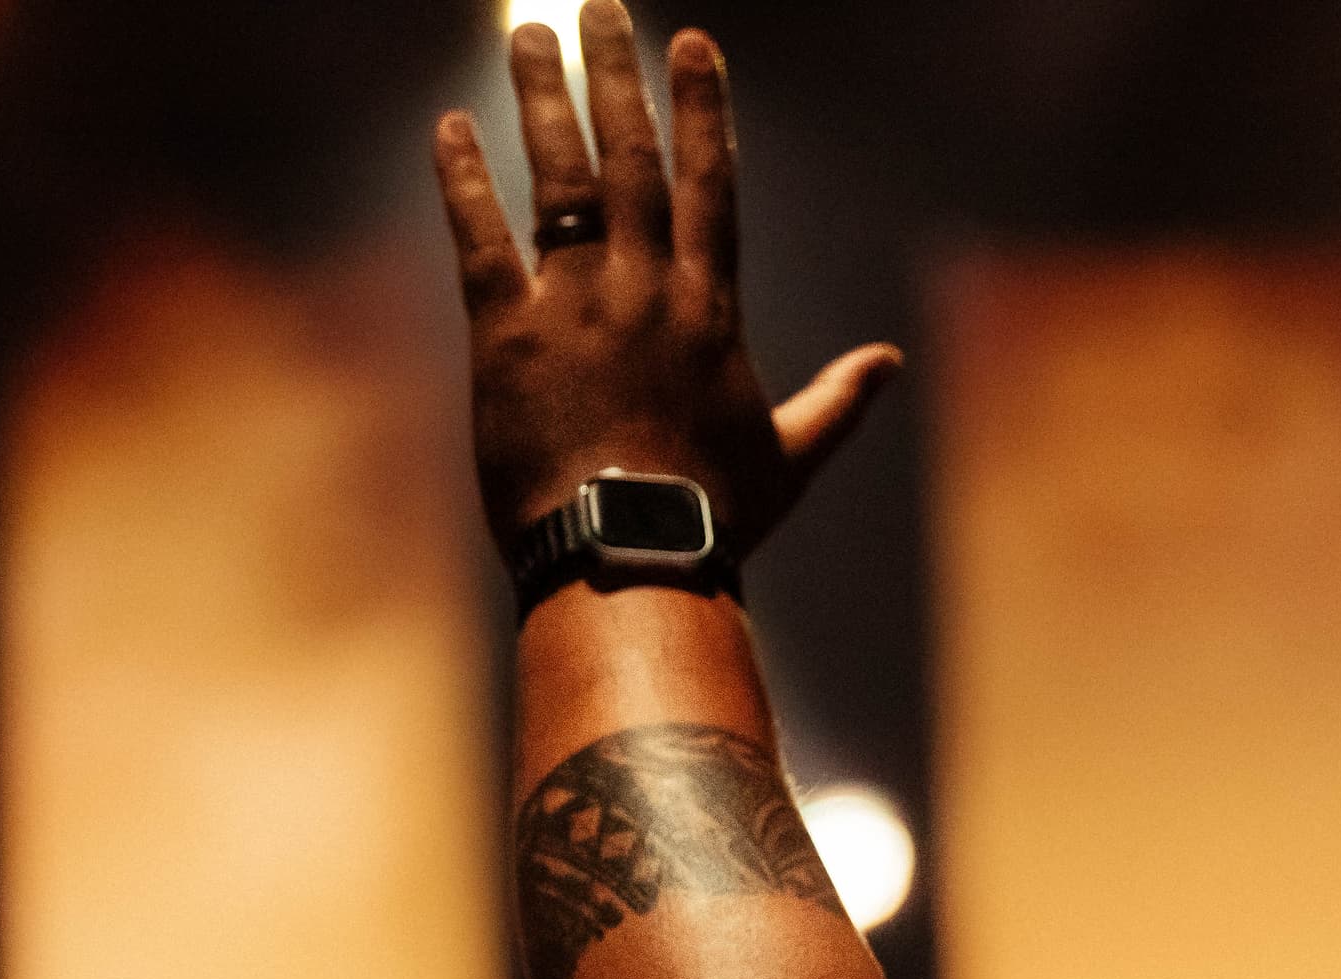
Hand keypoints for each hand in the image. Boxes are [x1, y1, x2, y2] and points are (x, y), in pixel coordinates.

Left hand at [435, 2, 898, 555]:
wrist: (632, 562)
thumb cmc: (713, 520)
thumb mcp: (789, 458)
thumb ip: (839, 402)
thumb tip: (890, 364)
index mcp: (711, 310)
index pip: (710, 185)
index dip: (701, 109)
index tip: (690, 46)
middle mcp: (648, 289)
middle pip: (634, 158)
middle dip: (617, 75)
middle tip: (597, 7)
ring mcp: (577, 306)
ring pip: (560, 179)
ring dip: (543, 100)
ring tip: (530, 36)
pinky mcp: (508, 336)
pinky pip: (482, 239)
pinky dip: (464, 179)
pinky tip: (449, 127)